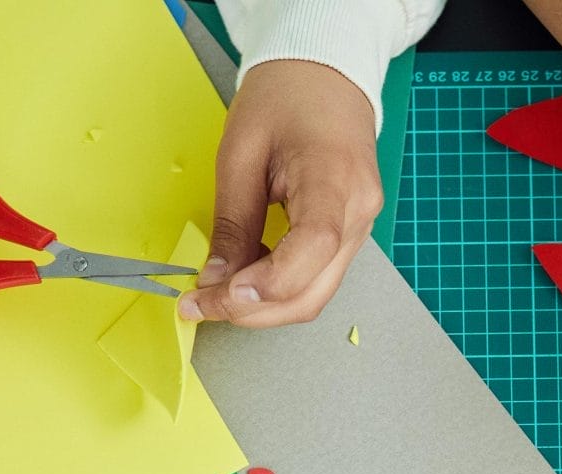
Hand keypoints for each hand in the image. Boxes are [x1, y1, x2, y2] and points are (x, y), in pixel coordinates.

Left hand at [179, 60, 382, 327]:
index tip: (222, 293)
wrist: (324, 75)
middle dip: (253, 310)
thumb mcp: (240, 152)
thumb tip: (216, 280)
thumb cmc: (286, 98)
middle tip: (201, 306)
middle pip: (312, 290)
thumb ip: (232, 222)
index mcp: (335, 178)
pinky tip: (246, 279)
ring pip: (314, 294)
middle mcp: (358, 211)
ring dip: (263, 307)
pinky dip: (278, 289)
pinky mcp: (350, 234)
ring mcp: (359, 227)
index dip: (269, 282)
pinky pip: (316, 278)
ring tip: (216, 295)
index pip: (313, 247)